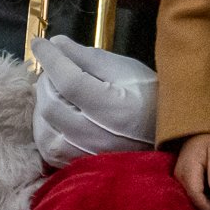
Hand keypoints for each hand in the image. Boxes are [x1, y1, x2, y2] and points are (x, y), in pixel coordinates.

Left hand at [30, 36, 156, 168]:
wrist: (169, 137)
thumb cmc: (151, 97)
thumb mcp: (126, 69)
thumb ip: (90, 57)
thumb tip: (56, 43)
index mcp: (115, 109)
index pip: (70, 81)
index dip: (51, 59)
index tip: (40, 42)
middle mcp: (99, 138)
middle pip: (52, 105)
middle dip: (46, 80)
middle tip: (53, 67)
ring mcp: (88, 157)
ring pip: (45, 130)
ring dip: (42, 105)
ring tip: (53, 90)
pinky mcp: (80, 167)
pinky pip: (49, 150)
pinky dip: (44, 128)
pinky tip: (52, 114)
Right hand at [174, 134, 209, 209]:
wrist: (198, 133)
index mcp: (189, 169)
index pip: (195, 194)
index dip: (206, 206)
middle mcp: (180, 176)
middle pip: (192, 198)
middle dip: (206, 207)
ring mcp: (179, 178)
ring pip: (191, 197)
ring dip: (203, 203)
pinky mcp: (182, 179)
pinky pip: (190, 192)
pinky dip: (200, 198)